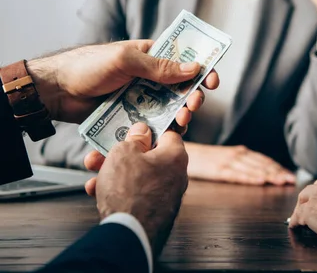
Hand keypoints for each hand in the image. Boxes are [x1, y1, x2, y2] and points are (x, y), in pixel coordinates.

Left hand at [26, 40, 219, 126]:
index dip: (202, 69)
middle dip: (193, 97)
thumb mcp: (125, 60)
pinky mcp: (132, 116)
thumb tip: (193, 68)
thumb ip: (158, 66)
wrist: (56, 92)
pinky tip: (167, 135)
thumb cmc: (87, 66)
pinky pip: (153, 124)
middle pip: (181, 88)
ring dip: (181, 115)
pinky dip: (163, 130)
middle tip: (193, 106)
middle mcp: (149, 77)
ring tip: (181, 122)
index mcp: (150, 56)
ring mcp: (141, 98)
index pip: (183, 60)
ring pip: (170, 108)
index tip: (212, 80)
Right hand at [84, 122, 187, 254]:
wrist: (129, 234)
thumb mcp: (124, 153)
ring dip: (114, 172)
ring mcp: (166, 194)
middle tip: (104, 152)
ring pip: (138, 176)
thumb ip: (133, 139)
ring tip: (94, 170)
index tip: (133, 128)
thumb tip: (141, 131)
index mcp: (175, 156)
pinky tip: (96, 191)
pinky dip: (118, 191)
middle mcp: (176, 175)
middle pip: (148, 156)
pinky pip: (136, 194)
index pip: (167, 133)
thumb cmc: (130, 190)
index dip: (148, 129)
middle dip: (122, 153)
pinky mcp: (155, 211)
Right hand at [185, 143, 295, 185]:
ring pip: (253, 169)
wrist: (184, 152)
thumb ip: (242, 163)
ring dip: (269, 175)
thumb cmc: (206, 159)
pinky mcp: (218, 170)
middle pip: (262, 164)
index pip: (264, 160)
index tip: (291, 175)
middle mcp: (237, 155)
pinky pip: (237, 174)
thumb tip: (260, 172)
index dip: (278, 168)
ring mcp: (228, 162)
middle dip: (278, 172)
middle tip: (292, 180)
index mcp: (240, 152)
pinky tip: (260, 181)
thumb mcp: (226, 158)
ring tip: (281, 181)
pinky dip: (250, 177)